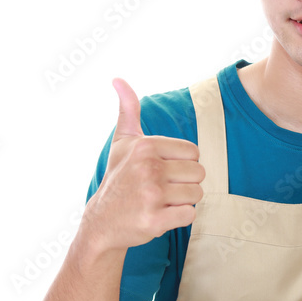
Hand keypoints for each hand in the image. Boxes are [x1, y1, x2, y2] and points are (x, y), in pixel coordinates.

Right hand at [83, 78, 203, 250]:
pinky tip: (160, 215)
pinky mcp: (155, 221)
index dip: (182, 163)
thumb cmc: (119, 177)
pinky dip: (179, 217)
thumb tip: (118, 79)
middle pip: (199, 173)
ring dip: (183, 200)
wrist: (102, 222)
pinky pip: (190, 215)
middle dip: (185, 182)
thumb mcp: (122, 142)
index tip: (162, 170)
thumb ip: (128, 110)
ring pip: (197, 194)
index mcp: (146, 146)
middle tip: (162, 188)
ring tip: (161, 201)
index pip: (194, 152)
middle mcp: (148, 168)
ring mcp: (151, 196)